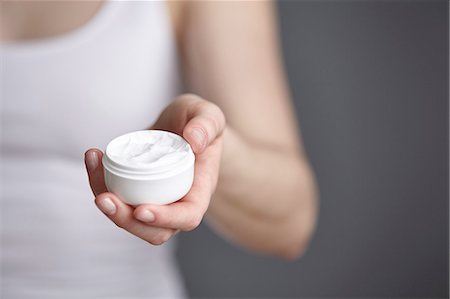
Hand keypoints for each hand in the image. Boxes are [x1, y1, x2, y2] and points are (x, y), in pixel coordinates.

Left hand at [84, 94, 225, 244]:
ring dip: (107, 204)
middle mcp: (178, 202)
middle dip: (126, 220)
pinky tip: (94, 157)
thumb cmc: (200, 122)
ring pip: (130, 219)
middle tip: (104, 199)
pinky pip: (118, 198)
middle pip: (154, 230)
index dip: (165, 218)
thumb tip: (194, 141)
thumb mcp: (210, 115)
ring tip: (94, 167)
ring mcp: (155, 199)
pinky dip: (100, 181)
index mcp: (200, 190)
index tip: (142, 210)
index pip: (187, 216)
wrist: (183, 123)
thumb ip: (207, 124)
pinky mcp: (136, 190)